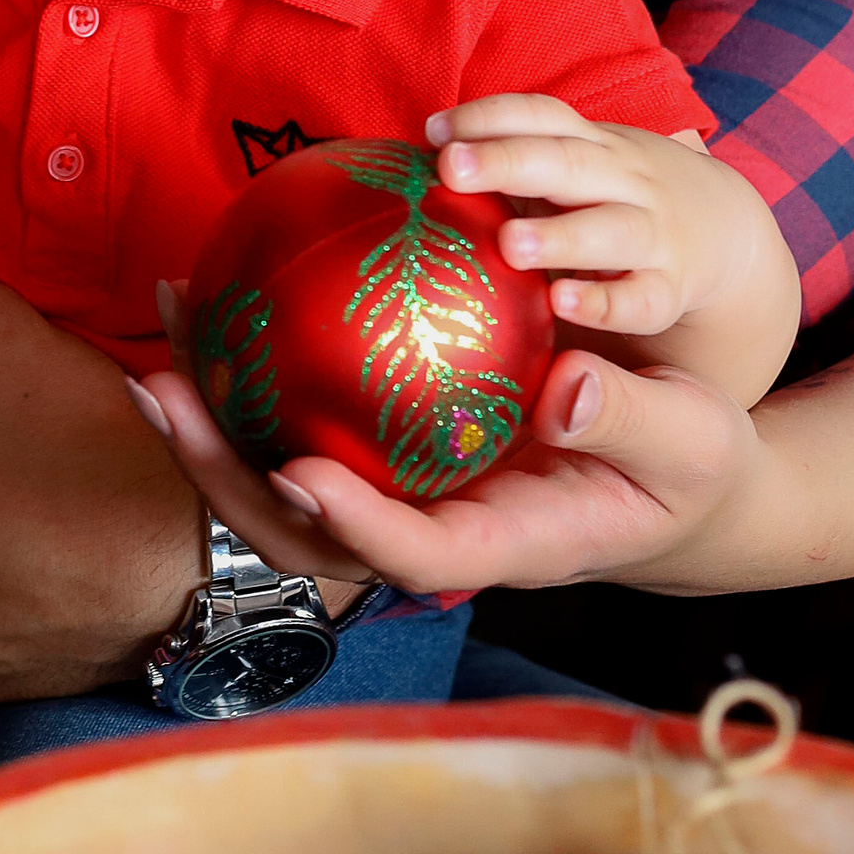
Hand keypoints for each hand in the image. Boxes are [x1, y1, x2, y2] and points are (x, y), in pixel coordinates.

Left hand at [128, 334, 769, 597]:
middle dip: (224, 477)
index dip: (352, 526)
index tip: (299, 472)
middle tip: (162, 393)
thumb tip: (570, 389)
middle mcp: (434, 535)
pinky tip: (214, 296)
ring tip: (157, 348)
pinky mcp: (385, 457)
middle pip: (306, 533)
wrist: (671, 482)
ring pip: (280, 487)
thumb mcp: (696, 443)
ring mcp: (401, 500)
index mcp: (507, 549)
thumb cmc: (687, 464)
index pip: (418, 556)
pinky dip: (249, 375)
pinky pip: (301, 424)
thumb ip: (636, 419)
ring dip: (209, 426)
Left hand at [426, 96, 780, 364]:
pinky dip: (605, 301)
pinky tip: (562, 304)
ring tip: (510, 244)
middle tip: (450, 169)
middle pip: (567, 163)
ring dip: (560, 234)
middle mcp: (624, 180)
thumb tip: (409, 167)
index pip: (543, 117)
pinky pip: (640, 297)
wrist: (727, 233)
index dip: (490, 118)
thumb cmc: (613, 199)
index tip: (433, 130)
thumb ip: (510, 166)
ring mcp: (653, 233)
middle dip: (508, 161)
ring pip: (609, 229)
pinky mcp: (669, 289)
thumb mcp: (574, 169)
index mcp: (592, 145)